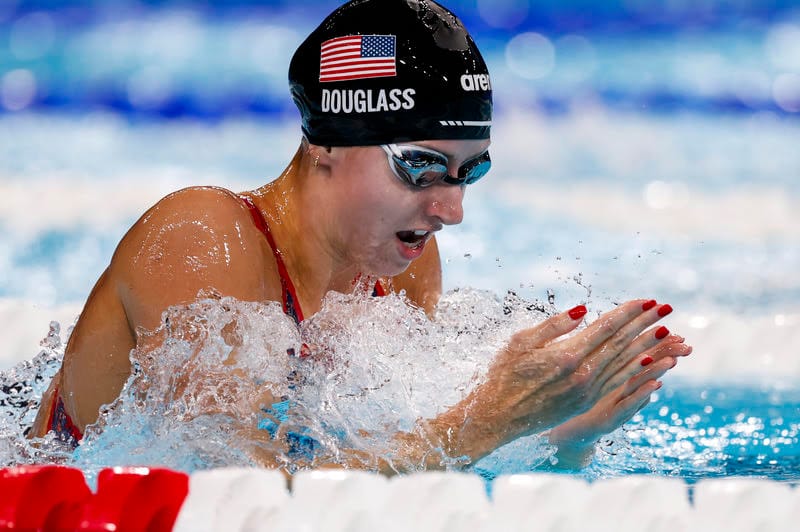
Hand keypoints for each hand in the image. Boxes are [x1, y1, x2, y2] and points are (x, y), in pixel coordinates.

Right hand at [429, 299, 684, 460]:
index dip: (628, 312)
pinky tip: (650, 364)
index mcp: (567, 355)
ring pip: (625, 365)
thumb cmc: (504, 374)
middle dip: (646, 325)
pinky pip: (619, 384)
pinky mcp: (586, 404)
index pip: (606, 328)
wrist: (498, 417)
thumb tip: (583, 309)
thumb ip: (554, 325)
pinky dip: (637, 372)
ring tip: (668, 333)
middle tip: (668, 309)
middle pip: (621, 344)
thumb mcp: (521, 342)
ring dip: (648, 347)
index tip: (647, 300)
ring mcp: (587, 392)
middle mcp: (582, 375)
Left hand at [546, 327, 691, 466]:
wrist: (566, 430)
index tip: (675, 332)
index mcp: (614, 372)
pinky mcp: (609, 420)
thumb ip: (601, 350)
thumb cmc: (574, 396)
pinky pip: (627, 406)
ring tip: (673, 360)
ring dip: (657, 372)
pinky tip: (655, 385)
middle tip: (686, 345)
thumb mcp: (589, 370)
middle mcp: (620, 388)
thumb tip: (617, 326)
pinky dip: (641, 396)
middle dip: (666, 354)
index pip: (638, 350)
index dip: (656, 340)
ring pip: (639, 385)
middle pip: (644, 366)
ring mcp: (617, 404)